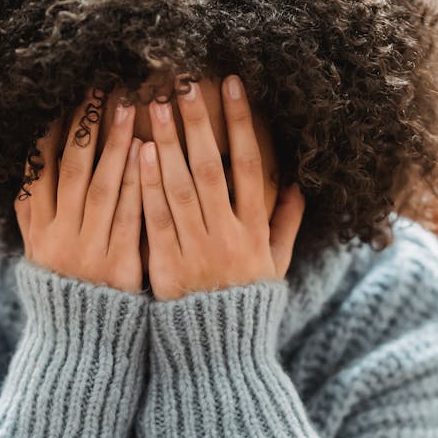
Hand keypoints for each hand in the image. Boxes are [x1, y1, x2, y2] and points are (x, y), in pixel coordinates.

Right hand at [14, 87, 143, 292]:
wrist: (81, 343)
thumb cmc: (66, 290)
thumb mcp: (39, 253)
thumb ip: (34, 211)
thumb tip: (29, 162)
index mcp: (37, 230)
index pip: (39, 171)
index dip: (50, 133)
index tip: (63, 97)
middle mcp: (58, 237)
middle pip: (70, 170)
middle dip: (83, 126)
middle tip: (98, 86)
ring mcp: (87, 251)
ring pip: (99, 187)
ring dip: (113, 144)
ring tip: (126, 106)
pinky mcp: (117, 266)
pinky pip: (127, 216)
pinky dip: (134, 182)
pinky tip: (147, 152)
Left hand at [139, 74, 305, 301]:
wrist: (218, 354)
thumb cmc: (245, 305)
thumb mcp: (275, 267)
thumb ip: (286, 225)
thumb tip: (298, 186)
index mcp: (255, 231)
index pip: (252, 166)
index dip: (243, 124)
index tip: (234, 85)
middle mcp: (228, 236)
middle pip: (212, 169)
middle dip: (198, 123)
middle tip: (183, 82)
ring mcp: (197, 250)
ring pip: (181, 189)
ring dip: (168, 144)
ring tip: (154, 106)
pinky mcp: (167, 266)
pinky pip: (156, 219)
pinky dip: (148, 186)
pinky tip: (139, 154)